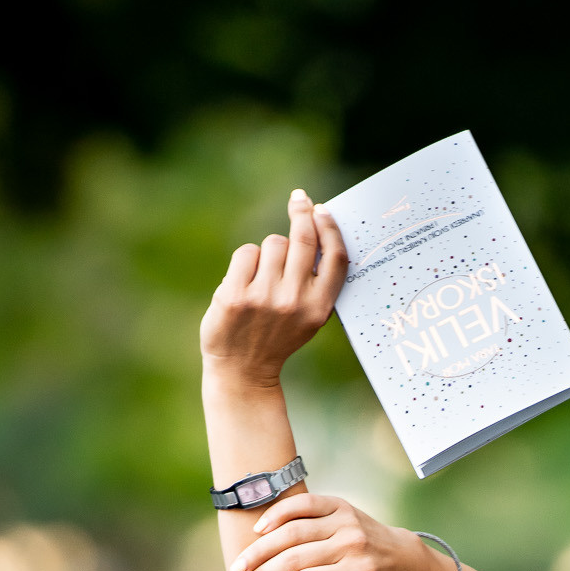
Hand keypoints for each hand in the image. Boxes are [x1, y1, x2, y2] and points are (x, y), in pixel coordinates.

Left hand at [200, 191, 348, 386]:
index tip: (321, 210)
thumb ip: (315, 282)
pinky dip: (246, 262)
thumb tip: (318, 229)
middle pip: (303, 239)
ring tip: (263, 277)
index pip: (334, 257)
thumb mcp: (308, 317)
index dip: (330, 227)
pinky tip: (244, 282)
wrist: (243, 371)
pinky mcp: (235, 295)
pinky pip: (246, 253)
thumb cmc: (277, 336)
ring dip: (268, 251)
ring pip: (272, 243)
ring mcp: (263, 297)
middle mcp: (294, 301)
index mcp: (318, 308)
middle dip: (302, 212)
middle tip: (299, 199)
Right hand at [228, 494, 457, 570]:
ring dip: (261, 548)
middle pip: (295, 557)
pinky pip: (303, 504)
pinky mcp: (339, 504)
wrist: (401, 557)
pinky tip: (259, 530)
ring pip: (293, 531)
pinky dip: (278, 514)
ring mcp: (345, 520)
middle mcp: (352, 544)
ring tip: (240, 564)